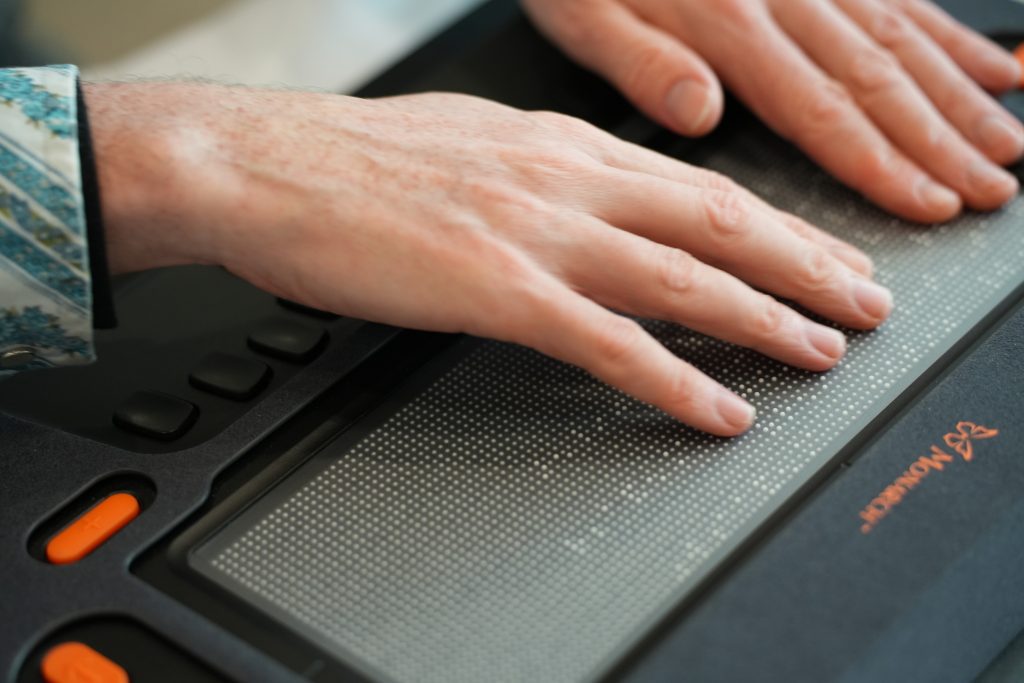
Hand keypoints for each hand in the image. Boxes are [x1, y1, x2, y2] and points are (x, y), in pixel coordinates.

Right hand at [85, 83, 890, 435]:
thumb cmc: (346, 162)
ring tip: (822, 352)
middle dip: (803, 265)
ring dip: (765, 319)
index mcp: (555, 142)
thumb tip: (577, 197)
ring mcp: (537, 232)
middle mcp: (563, 177)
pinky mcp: (499, 290)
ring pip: (684, 279)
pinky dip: (677, 381)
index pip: (692, 182)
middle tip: (862, 300)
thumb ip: (534, 173)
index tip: (815, 251)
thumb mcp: (464, 143)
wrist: (263, 166)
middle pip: (716, 222)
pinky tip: (719, 407)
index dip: (769, 221)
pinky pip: (612, 345)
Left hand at [523, 0, 1023, 221]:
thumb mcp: (583, 17)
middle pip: (879, 80)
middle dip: (942, 141)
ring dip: (961, 94)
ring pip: (903, 38)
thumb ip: (644, 67)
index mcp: (726, 25)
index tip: (929, 204)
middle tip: (992, 189)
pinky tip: (987, 60)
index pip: (820, 111)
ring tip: (1007, 140)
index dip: (881, 164)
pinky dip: (949, 34)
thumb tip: (703, 114)